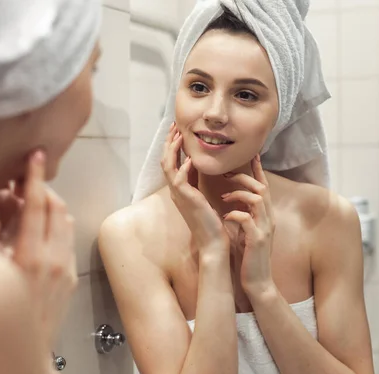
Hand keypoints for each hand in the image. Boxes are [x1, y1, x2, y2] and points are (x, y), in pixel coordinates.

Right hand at [0, 151, 77, 349]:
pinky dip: (58, 227)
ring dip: (53, 207)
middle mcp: (54, 259)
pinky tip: (44, 229)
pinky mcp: (72, 278)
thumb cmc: (0, 316)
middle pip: (57, 208)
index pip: (37, 205)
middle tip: (30, 181)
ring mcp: (66, 268)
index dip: (35, 178)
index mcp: (30, 256)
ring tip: (36, 202)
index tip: (35, 159)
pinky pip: (68, 241)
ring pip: (67, 222)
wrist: (25, 352)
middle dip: (44, 189)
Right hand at [161, 122, 229, 252]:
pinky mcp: (186, 200)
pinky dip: (183, 168)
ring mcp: (179, 196)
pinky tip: (189, 159)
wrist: (212, 241)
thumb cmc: (211, 222)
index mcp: (180, 189)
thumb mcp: (202, 195)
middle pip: (165, 161)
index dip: (173, 145)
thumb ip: (197, 180)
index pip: (172, 162)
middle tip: (174, 126)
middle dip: (169, 142)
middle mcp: (176, 191)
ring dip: (172, 150)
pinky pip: (179, 180)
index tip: (178, 130)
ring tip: (178, 135)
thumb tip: (197, 163)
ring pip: (168, 167)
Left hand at [222, 155, 274, 294]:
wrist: (257, 282)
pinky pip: (247, 218)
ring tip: (224, 197)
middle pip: (261, 187)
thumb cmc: (249, 256)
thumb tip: (234, 199)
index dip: (258, 170)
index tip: (251, 155)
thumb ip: (245, 214)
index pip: (264, 187)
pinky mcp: (257, 239)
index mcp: (265, 215)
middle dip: (244, 177)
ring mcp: (264, 228)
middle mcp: (268, 219)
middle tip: (226, 175)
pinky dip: (235, 213)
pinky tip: (225, 216)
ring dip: (239, 194)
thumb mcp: (247, 231)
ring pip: (257, 198)